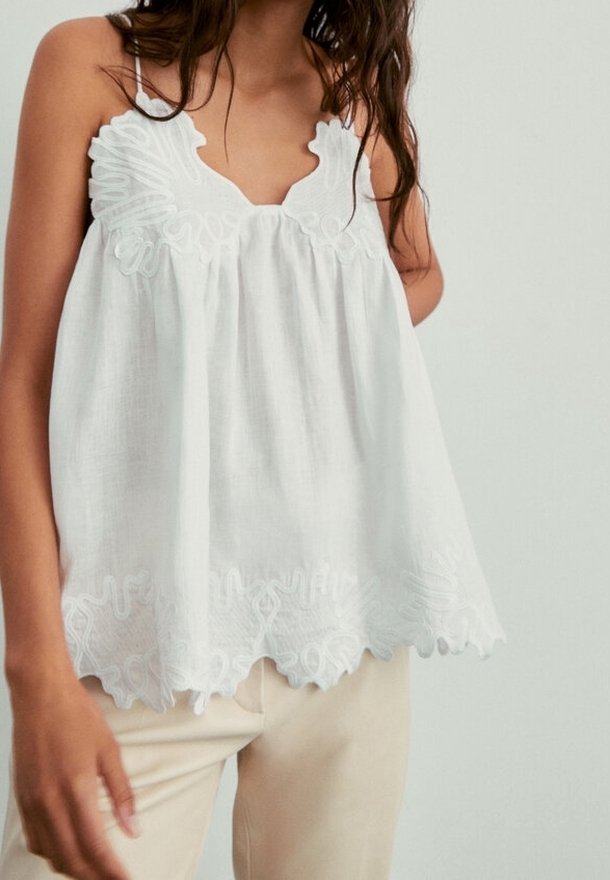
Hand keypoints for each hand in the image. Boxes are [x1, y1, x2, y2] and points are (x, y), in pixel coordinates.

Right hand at [9, 668, 138, 878]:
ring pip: (50, 854)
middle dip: (94, 877)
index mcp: (76, 789)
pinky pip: (34, 840)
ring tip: (95, 870)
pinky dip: (52, 853)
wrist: (40, 694)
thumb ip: (121, 793)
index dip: (112, 871)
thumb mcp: (109, 750)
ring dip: (73, 868)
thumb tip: (133, 830)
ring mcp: (31, 802)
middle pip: (71, 858)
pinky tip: (67, 850)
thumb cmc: (77, 715)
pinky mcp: (20, 798)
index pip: (95, 846)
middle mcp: (49, 802)